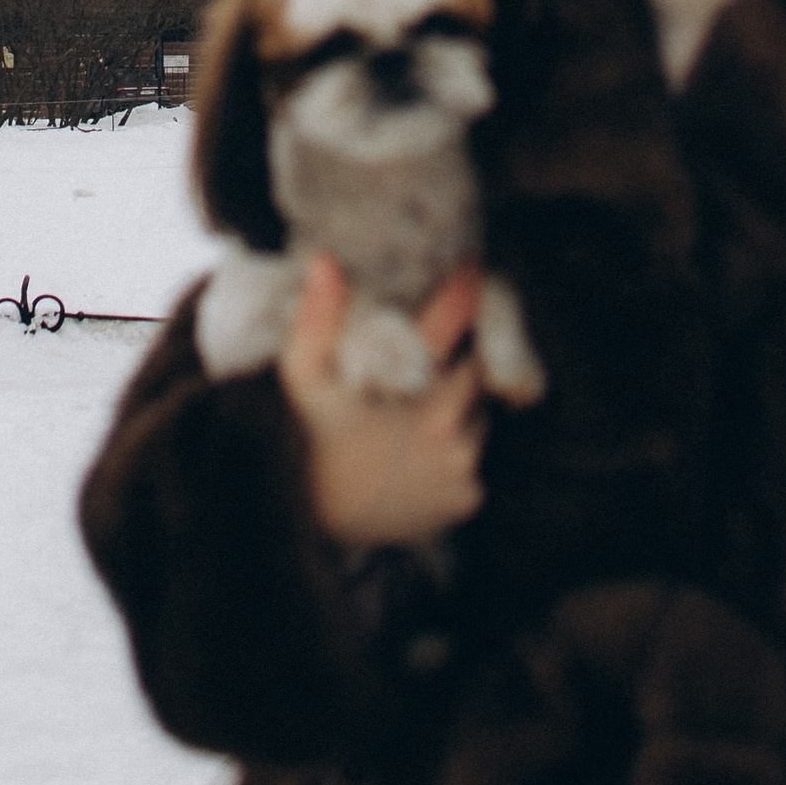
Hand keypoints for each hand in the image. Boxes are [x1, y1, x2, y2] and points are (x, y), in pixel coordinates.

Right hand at [278, 255, 486, 548]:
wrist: (328, 521)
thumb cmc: (320, 440)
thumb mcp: (309, 380)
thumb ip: (316, 322)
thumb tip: (325, 263)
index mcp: (428, 407)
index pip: (467, 340)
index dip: (465, 299)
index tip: (471, 270)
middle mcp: (457, 440)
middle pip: (474, 378)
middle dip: (451, 368)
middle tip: (416, 374)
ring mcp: (466, 471)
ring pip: (476, 416)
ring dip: (455, 409)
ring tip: (414, 417)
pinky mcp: (469, 497)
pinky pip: (474, 456)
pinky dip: (454, 448)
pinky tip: (420, 453)